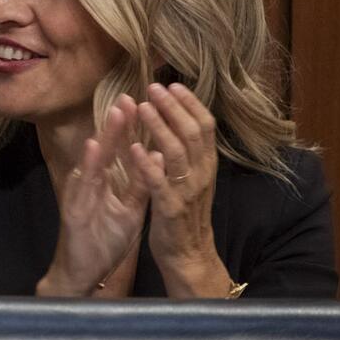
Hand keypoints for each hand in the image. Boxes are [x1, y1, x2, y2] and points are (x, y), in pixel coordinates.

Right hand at [37, 95, 148, 295]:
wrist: (82, 270)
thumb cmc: (105, 239)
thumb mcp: (130, 210)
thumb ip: (140, 184)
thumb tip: (157, 158)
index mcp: (109, 183)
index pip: (121, 151)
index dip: (132, 128)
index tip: (143, 104)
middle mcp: (92, 183)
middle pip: (106, 149)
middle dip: (118, 124)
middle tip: (129, 97)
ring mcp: (81, 194)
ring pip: (93, 160)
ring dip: (103, 137)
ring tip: (115, 114)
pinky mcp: (73, 209)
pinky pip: (82, 186)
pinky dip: (87, 166)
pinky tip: (92, 149)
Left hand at [132, 82, 230, 296]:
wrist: (187, 253)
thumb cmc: (184, 211)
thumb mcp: (191, 177)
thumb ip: (187, 151)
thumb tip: (179, 119)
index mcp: (206, 165)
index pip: (205, 127)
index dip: (190, 104)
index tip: (173, 85)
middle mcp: (201, 174)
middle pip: (192, 133)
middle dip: (173, 108)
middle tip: (154, 87)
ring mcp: (187, 191)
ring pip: (177, 152)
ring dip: (159, 127)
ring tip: (142, 107)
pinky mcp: (170, 208)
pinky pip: (159, 182)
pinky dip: (147, 162)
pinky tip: (134, 147)